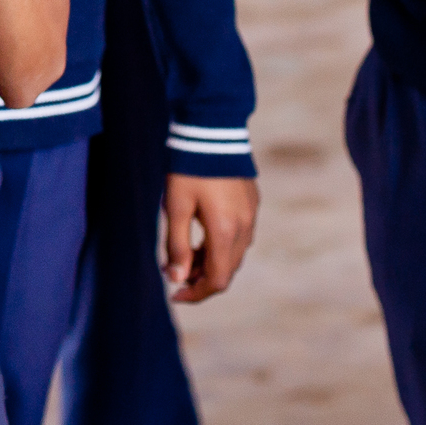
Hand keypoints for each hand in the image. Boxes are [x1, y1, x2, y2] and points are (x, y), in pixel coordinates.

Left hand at [164, 173, 257, 302]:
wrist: (211, 130)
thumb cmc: (188, 168)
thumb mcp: (175, 207)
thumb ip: (177, 245)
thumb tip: (177, 279)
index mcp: (226, 232)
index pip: (216, 280)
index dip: (196, 293)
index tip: (174, 294)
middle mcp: (245, 228)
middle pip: (227, 270)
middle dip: (200, 278)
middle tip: (174, 272)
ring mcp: (252, 215)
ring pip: (234, 253)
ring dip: (211, 261)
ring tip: (184, 254)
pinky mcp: (252, 202)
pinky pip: (239, 235)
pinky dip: (221, 244)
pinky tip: (201, 235)